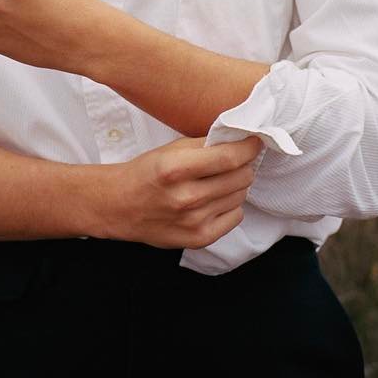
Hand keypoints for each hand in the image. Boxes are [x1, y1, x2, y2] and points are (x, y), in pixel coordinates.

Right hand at [89, 134, 262, 248]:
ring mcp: (194, 222)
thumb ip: (205, 144)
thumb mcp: (170, 150)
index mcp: (175, 169)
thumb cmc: (147, 173)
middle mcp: (186, 197)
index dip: (249, 147)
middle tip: (235, 160)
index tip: (255, 140)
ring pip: (240, 196)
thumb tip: (239, 139)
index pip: (228, 158)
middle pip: (239, 177)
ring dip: (236, 184)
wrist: (121, 207)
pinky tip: (215, 199)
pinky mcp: (199, 239)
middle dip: (244, 165)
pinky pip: (235, 217)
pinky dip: (231, 205)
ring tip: (219, 180)